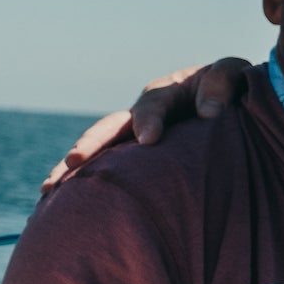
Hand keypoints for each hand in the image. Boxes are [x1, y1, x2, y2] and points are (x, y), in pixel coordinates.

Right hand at [40, 58, 253, 188]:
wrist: (234, 106)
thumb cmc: (235, 89)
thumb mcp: (234, 74)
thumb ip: (222, 83)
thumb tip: (208, 113)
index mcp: (166, 94)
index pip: (153, 106)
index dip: (149, 119)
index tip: (149, 139)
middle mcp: (142, 117)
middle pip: (110, 128)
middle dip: (91, 145)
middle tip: (73, 162)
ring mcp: (135, 141)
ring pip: (100, 154)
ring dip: (73, 171)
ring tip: (48, 192)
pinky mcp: (137, 164)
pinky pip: (108, 175)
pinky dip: (84, 189)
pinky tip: (59, 209)